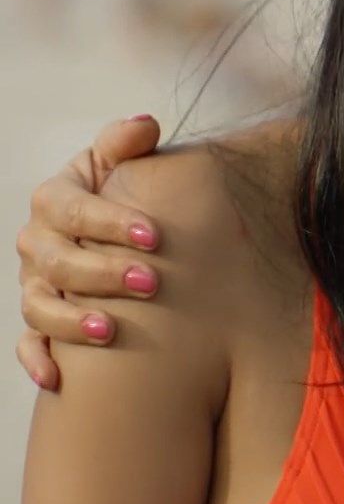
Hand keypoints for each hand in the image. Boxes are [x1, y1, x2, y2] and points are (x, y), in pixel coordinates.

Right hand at [16, 115, 162, 389]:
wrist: (121, 230)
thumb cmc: (127, 190)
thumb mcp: (126, 163)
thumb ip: (129, 143)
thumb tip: (144, 125)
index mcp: (55, 200)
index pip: (71, 209)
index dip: (109, 221)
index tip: (155, 235)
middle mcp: (38, 242)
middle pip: (56, 261)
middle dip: (102, 273)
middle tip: (152, 282)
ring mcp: (35, 282)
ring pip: (38, 305)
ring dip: (70, 321)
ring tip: (109, 332)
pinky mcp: (39, 319)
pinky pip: (28, 342)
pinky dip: (36, 360)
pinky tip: (56, 378)